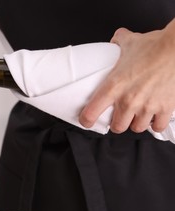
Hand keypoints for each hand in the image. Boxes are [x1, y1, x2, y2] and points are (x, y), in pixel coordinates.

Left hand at [79, 19, 174, 133]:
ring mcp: (147, 106)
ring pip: (136, 128)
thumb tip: (115, 40)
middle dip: (117, 123)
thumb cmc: (155, 46)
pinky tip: (154, 117)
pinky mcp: (165, 108)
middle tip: (119, 117)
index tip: (86, 121)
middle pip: (117, 127)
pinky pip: (157, 126)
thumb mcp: (130, 42)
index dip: (86, 120)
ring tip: (136, 116)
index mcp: (113, 87)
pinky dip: (156, 124)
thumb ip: (118, 42)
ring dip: (136, 123)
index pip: (91, 112)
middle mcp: (128, 100)